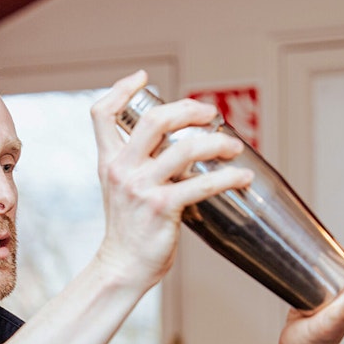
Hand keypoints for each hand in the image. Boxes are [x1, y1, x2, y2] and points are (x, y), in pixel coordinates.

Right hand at [88, 70, 253, 291]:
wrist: (122, 266)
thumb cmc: (129, 230)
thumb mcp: (120, 189)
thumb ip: (138, 163)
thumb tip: (175, 142)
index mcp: (109, 161)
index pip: (102, 113)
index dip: (121, 89)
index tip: (142, 77)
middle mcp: (121, 169)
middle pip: (154, 120)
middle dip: (189, 110)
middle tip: (210, 113)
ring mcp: (141, 187)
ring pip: (185, 149)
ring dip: (217, 143)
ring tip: (233, 146)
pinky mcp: (162, 207)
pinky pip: (202, 184)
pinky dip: (228, 177)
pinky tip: (242, 177)